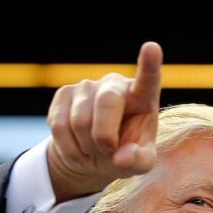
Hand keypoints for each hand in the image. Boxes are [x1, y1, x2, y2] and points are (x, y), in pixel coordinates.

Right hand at [46, 41, 162, 201]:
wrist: (94, 155)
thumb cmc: (125, 154)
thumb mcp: (140, 164)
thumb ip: (138, 161)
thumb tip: (120, 158)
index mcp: (143, 97)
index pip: (148, 79)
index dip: (149, 65)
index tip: (152, 48)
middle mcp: (115, 84)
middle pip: (107, 103)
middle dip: (104, 136)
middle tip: (108, 152)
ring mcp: (88, 86)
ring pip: (80, 121)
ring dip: (87, 146)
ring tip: (95, 149)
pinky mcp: (63, 94)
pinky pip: (60, 126)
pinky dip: (70, 147)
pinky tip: (79, 147)